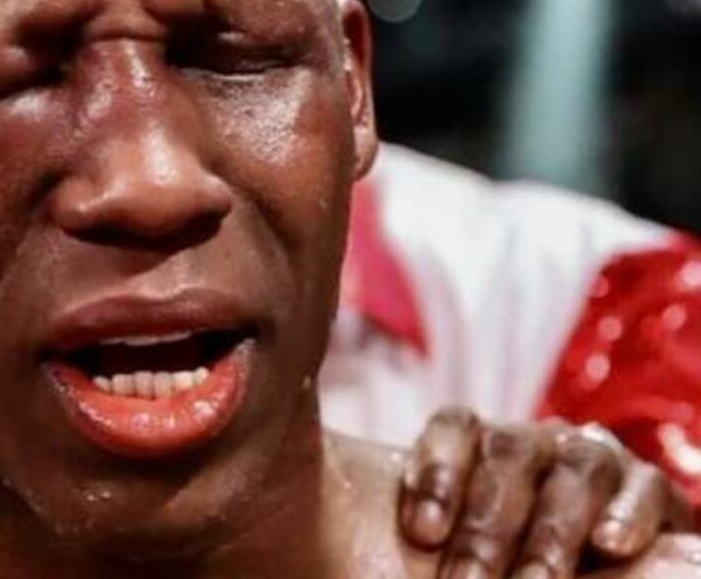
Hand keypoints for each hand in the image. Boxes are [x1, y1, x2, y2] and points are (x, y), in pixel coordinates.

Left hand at [399, 407, 693, 578]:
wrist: (579, 569)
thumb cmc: (486, 559)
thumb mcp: (440, 537)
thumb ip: (416, 526)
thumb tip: (346, 528)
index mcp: (478, 442)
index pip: (454, 428)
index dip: (436, 471)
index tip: (420, 533)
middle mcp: (534, 442)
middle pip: (508, 457)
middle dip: (486, 527)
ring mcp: (592, 459)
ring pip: (575, 472)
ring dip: (552, 534)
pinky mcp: (648, 489)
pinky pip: (644, 486)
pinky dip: (627, 514)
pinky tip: (609, 545)